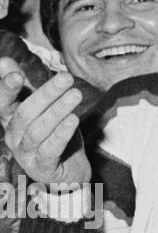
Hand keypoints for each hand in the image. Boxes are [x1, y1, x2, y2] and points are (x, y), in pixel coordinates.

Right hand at [0, 58, 90, 184]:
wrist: (67, 171)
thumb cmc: (53, 135)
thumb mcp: (40, 108)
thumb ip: (24, 86)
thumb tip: (3, 61)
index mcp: (10, 119)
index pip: (2, 102)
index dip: (5, 89)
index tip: (15, 75)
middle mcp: (13, 135)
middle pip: (24, 113)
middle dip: (45, 94)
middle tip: (67, 77)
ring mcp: (25, 153)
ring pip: (38, 130)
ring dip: (58, 110)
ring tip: (76, 94)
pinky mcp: (42, 167)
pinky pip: (50, 149)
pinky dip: (62, 133)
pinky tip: (73, 119)